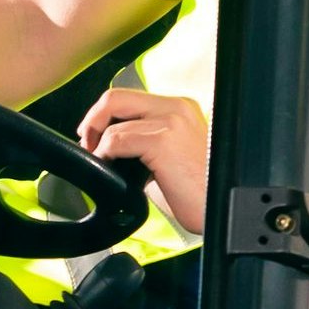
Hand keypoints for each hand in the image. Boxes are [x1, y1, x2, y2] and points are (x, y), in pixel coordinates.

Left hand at [76, 88, 208, 238]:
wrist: (220, 211)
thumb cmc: (198, 193)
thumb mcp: (171, 156)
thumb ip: (145, 141)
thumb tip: (112, 145)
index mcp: (180, 107)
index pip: (129, 97)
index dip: (104, 115)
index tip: (95, 137)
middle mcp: (176, 107)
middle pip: (115, 97)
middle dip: (93, 120)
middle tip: (88, 146)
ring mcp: (170, 121)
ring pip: (112, 120)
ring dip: (98, 144)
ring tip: (101, 163)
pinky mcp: (162, 140)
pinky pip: (117, 140)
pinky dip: (104, 155)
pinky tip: (111, 172)